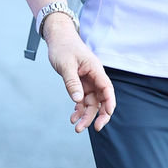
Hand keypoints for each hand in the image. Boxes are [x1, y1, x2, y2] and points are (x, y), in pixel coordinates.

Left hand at [43, 14, 115, 131]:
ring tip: (76, 127)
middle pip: (101, 99)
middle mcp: (94, 77)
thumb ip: (72, 82)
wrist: (58, 39)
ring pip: (91, 103)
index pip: (107, 88)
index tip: (106, 115)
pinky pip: (82, 100)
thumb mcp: (66, 65)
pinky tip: (73, 117)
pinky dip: (78, 109)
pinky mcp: (80, 84)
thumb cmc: (63, 47)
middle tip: (93, 129)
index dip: (109, 102)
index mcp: (95, 70)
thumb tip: (78, 99)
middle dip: (98, 115)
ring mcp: (87, 82)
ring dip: (85, 115)